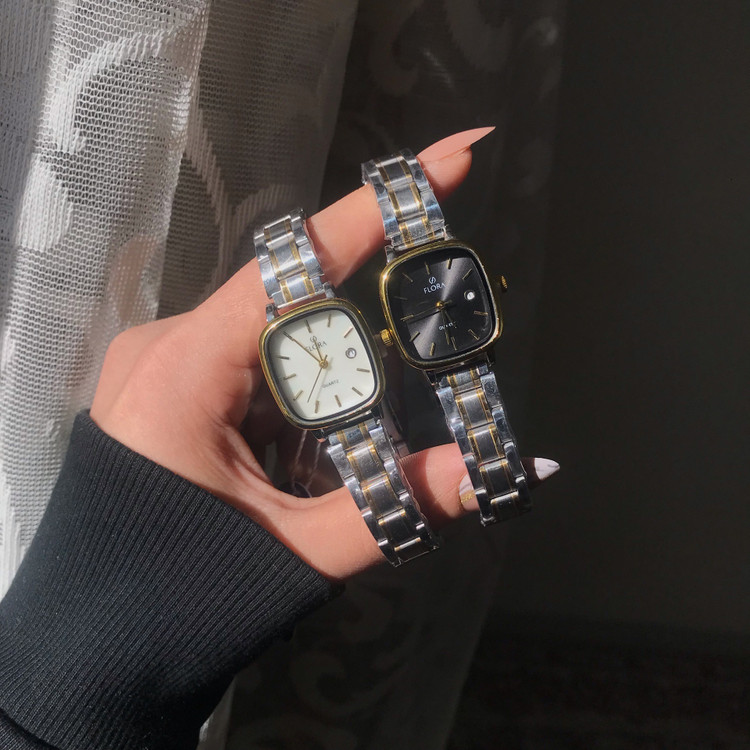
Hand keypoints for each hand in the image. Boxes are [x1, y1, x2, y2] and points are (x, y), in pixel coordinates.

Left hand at [90, 128, 554, 581]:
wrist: (94, 659)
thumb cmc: (184, 603)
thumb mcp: (302, 552)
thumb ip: (406, 504)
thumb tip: (518, 464)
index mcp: (184, 371)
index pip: (295, 267)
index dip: (377, 209)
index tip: (449, 158)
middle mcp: (164, 347)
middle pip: (290, 297)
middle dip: (366, 311)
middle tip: (429, 329)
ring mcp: (156, 365)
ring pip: (270, 331)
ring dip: (331, 360)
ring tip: (347, 423)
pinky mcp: (161, 389)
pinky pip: (245, 360)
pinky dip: (296, 382)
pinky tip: (311, 434)